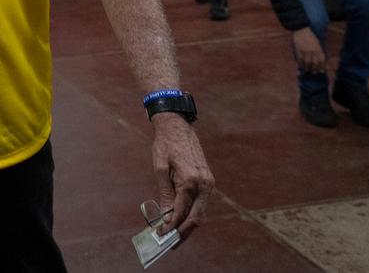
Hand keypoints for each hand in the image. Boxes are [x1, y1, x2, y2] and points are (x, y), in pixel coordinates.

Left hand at [150, 115, 213, 238]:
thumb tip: (166, 215)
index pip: (181, 211)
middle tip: (170, 244)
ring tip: (175, 236)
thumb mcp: (160, 168)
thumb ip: (165, 193)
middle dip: (183, 233)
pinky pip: (202, 202)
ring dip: (189, 225)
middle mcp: (204, 183)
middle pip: (196, 217)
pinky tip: (182, 219)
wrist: (177, 125)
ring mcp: (209, 182)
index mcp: (190, 180)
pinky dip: (193, 213)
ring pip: (201, 212)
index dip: (171, 226)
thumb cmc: (165, 144)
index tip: (161, 235)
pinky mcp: (209, 180)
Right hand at [292, 29, 325, 72]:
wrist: (302, 30)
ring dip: (308, 68)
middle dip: (315, 69)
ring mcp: (306, 50)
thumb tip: (318, 60)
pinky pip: (300, 59)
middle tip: (314, 72)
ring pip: (307, 62)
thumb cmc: (310, 36)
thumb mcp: (317, 43)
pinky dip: (301, 64)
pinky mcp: (299, 50)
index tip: (321, 71)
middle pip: (315, 63)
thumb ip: (318, 50)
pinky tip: (301, 66)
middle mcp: (313, 50)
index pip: (322, 60)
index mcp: (318, 48)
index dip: (322, 67)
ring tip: (307, 70)